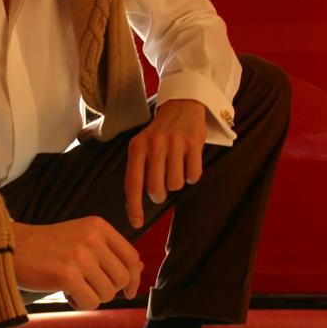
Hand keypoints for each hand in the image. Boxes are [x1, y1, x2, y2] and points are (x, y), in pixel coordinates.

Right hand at [12, 218, 142, 309]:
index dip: (133, 278)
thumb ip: (109, 250)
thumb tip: (139, 268)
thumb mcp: (81, 237)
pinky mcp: (66, 275)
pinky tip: (65, 293)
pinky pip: (90, 303)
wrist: (9, 247)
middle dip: (108, 290)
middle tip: (87, 286)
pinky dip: (79, 303)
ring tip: (72, 286)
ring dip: (91, 296)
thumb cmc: (45, 246)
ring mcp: (80, 256)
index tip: (127, 290)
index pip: (131, 257)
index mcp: (98, 226)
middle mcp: (92, 238)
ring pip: (107, 293)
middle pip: (121, 279)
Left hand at [125, 99, 205, 228]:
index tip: (137, 223)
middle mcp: (154, 144)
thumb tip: (135, 204)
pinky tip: (189, 163)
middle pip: (156, 189)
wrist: (182, 104)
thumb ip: (139, 170)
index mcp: (137, 147)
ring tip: (177, 167)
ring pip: (176, 184)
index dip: (134, 206)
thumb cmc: (160, 133)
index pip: (133, 183)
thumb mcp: (142, 145)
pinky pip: (193, 175)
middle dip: (160, 194)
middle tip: (162, 186)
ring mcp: (175, 143)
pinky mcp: (194, 142)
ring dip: (177, 182)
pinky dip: (192, 176)